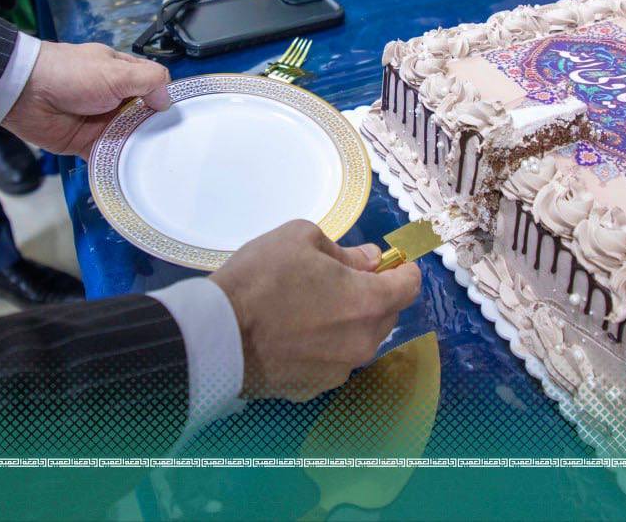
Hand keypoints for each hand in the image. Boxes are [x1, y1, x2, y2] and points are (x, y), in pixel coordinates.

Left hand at [1, 41, 170, 157]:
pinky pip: (109, 157)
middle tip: (180, 146)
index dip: (167, 98)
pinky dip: (119, 164)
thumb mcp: (116, 70)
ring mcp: (101, 122)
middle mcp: (114, 98)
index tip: (186, 116)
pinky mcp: (87, 144)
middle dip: (158, 128)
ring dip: (141, 148)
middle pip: (145, 116)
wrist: (25, 93)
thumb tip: (167, 100)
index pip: (153, 85)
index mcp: (121, 74)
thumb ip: (147, 81)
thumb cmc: (72, 75)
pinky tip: (138, 174)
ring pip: (130, 138)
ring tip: (165, 163)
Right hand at [210, 220, 422, 401]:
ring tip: (311, 307)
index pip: (409, 286)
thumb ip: (345, 250)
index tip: (390, 262)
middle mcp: (363, 342)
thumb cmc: (260, 279)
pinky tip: (294, 333)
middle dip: (373, 294)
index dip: (402, 269)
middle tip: (339, 279)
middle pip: (386, 314)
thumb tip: (369, 260)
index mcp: (368, 302)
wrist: (216, 335)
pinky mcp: (313, 388)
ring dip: (348, 322)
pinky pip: (332, 360)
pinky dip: (323, 345)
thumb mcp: (301, 238)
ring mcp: (339, 370)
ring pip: (359, 339)